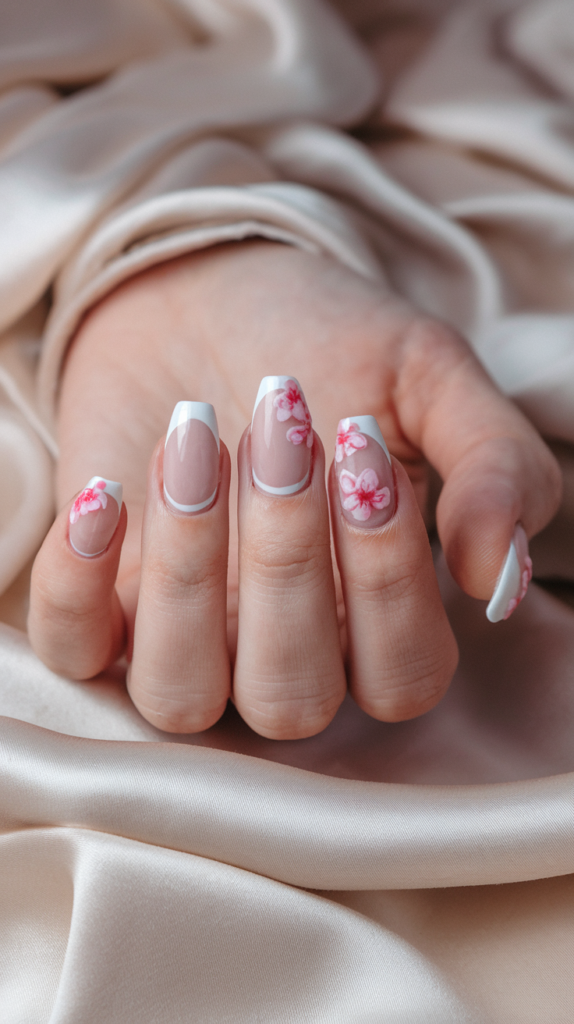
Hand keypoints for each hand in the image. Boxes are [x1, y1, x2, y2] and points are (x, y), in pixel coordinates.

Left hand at [28, 242, 560, 737]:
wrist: (204, 288)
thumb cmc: (325, 340)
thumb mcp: (429, 377)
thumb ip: (493, 466)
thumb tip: (496, 573)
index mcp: (375, 618)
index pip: (401, 677)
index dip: (387, 581)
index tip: (362, 444)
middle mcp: (282, 650)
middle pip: (290, 697)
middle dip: (285, 559)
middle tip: (280, 425)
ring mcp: (184, 634)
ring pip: (181, 695)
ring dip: (187, 570)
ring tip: (195, 436)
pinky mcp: (98, 600)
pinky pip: (74, 649)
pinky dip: (77, 584)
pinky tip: (108, 490)